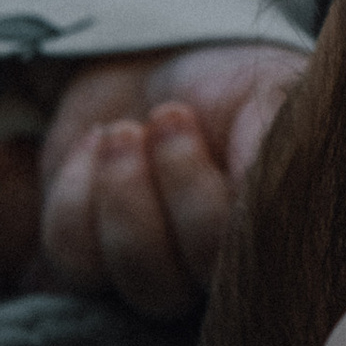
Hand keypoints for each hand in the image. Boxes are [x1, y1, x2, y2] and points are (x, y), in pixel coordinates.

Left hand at [38, 43, 307, 319]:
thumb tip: (261, 201)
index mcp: (266, 238)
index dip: (216, 206)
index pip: (249, 270)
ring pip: (133, 277)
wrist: (156, 61)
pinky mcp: (88, 261)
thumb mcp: (266, 95)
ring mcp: (149, 273)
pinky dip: (77, 189)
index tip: (219, 127)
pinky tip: (96, 142)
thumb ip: (271, 148)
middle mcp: (209, 273)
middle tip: (170, 114)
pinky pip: (73, 255)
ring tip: (124, 130)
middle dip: (174, 188)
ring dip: (122, 191)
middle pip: (183, 284)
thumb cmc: (227, 84)